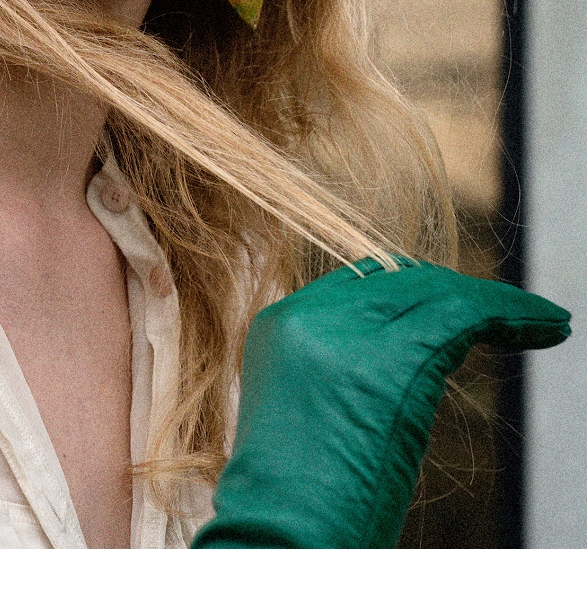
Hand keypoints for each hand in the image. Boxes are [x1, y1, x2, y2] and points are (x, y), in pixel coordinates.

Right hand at [191, 258, 570, 548]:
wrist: (275, 543)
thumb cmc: (290, 513)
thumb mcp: (304, 422)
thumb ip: (339, 374)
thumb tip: (403, 364)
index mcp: (279, 325)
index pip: (360, 282)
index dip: (416, 291)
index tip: (459, 310)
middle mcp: (308, 316)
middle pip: (399, 280)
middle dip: (458, 295)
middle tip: (509, 316)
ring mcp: (346, 334)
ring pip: (438, 292)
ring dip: (499, 306)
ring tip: (544, 323)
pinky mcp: (391, 361)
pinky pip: (466, 315)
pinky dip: (513, 315)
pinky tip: (547, 327)